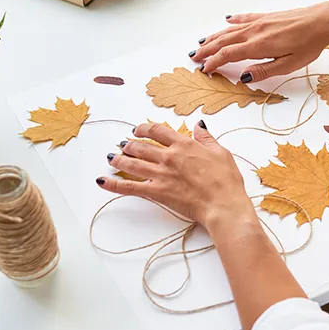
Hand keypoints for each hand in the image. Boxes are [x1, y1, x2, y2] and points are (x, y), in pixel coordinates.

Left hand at [96, 121, 257, 233]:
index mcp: (184, 144)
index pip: (158, 131)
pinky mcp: (157, 192)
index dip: (145, 128)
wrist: (223, 204)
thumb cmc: (226, 181)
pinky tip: (102, 181)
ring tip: (111, 157)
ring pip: (132, 163)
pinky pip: (130, 187)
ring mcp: (161, 174)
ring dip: (119, 159)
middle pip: (141, 146)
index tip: (139, 129)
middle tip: (123, 144)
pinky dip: (114, 184)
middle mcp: (169, 157)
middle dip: (129, 144)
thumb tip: (199, 125)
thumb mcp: (221, 153)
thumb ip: (207, 139)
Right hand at [191, 3, 328, 82]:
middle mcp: (254, 32)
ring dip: (215, 36)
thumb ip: (264, 71)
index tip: (204, 70)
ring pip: (230, 30)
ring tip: (202, 42)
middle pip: (224, 41)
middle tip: (194, 57)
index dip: (214, 62)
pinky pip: (244, 19)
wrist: (322, 21)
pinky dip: (233, 21)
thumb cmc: (309, 44)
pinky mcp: (267, 16)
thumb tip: (242, 77)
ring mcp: (260, 22)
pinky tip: (226, 20)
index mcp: (258, 46)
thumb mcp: (288, 65)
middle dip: (208, 49)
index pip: (228, 55)